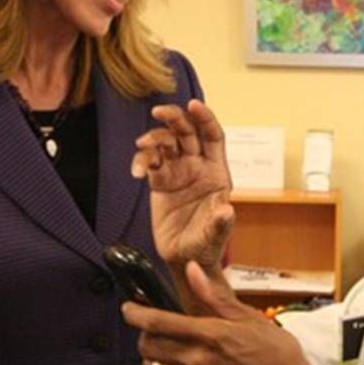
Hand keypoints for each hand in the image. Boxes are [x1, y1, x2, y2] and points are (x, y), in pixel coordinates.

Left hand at [124, 261, 312, 364]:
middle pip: (148, 346)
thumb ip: (214, 295)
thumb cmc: (274, 352)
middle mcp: (196, 361)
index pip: (157, 323)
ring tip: (169, 347)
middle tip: (152, 327)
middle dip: (143, 334)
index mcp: (208, 335)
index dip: (135, 313)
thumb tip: (191, 269)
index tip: (128, 307)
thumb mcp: (248, 317)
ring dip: (155, 355)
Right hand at [132, 101, 234, 273]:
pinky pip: (149, 162)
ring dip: (154, 137)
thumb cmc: (206, 246)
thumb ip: (220, 222)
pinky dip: (142, 161)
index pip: (213, 137)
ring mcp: (178, 172)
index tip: (194, 105)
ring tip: (143, 145)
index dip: (205, 118)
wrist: (184, 259)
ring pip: (166, 142)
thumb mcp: (216, 235)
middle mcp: (198, 167)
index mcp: (217, 173)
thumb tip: (227, 210)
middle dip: (175, 118)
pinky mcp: (160, 181)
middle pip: (187, 133)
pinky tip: (137, 171)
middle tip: (160, 112)